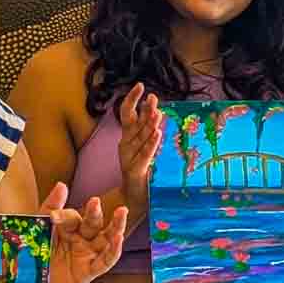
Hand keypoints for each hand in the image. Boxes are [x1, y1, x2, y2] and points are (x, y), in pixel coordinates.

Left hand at [39, 183, 128, 282]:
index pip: (72, 217)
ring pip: (106, 238)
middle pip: (93, 223)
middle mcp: (81, 238)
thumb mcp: (38, 231)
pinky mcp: (89, 271)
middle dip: (94, 213)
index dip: (64, 216)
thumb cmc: (34, 256)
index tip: (53, 217)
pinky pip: (105, 261)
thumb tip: (62, 185)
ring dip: (116, 226)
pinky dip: (113, 251)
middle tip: (95, 202)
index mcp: (68, 227)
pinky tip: (119, 239)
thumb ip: (49, 208)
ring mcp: (87, 254)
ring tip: (122, 212)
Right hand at [117, 83, 162, 218]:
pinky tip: (158, 133)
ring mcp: (128, 157)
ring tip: (157, 112)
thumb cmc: (141, 171)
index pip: (128, 113)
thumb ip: (148, 131)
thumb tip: (157, 111)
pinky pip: (144, 154)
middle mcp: (125, 144)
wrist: (133, 197)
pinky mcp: (135, 169)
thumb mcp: (145, 148)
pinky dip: (151, 144)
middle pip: (133, 122)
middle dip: (142, 108)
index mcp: (127, 137)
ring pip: (140, 137)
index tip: (140, 85)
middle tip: (152, 97)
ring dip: (149, 124)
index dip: (132, 99)